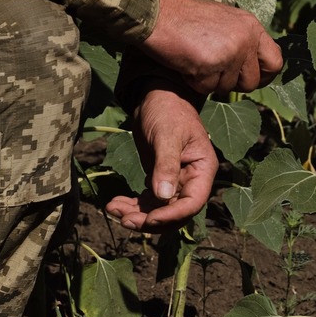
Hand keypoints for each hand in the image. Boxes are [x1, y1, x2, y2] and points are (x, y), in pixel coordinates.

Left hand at [104, 86, 216, 231]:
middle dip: (150, 220)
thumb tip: (163, 197)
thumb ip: (166, 165)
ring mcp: (175, 182)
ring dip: (137, 215)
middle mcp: (192, 180)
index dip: (172, 215)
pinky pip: (148, 201)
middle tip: (124, 220)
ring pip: (159, 210)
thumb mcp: (167, 135)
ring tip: (113, 209)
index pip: (192, 203)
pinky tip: (114, 203)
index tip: (149, 218)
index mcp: (203, 169)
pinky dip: (132, 205)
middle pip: (175, 212)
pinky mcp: (158, 180)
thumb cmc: (168, 110)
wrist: (156, 97)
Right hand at [140, 0, 282, 94]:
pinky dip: (194, 82)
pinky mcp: (211, 64)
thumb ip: (243, 40)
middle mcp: (246, 38)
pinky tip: (186, 63)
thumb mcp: (224, 22)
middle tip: (212, 70)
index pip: (276, 61)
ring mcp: (230, 51)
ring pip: (228, 88)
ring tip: (195, 59)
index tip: (247, 78)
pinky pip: (207, 88)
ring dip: (210, 81)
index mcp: (251, 26)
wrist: (156, 15)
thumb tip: (258, 67)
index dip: (263, 75)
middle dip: (231, 83)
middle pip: (251, 82)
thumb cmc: (185, 20)